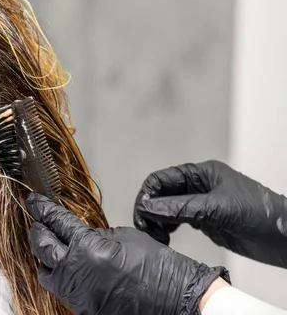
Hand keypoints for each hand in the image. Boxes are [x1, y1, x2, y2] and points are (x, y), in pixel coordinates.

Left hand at [26, 193, 228, 314]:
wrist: (176, 301)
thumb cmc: (156, 266)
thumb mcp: (123, 236)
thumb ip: (95, 234)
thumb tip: (77, 233)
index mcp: (86, 247)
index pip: (56, 222)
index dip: (42, 208)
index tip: (34, 201)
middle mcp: (75, 272)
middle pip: (41, 246)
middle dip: (38, 231)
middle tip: (38, 221)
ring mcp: (76, 293)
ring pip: (45, 272)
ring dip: (44, 257)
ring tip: (49, 245)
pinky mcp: (81, 308)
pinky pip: (60, 289)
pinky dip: (58, 275)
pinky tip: (65, 266)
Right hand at [134, 160, 286, 267]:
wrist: (285, 239)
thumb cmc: (261, 215)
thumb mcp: (217, 209)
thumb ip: (180, 208)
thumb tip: (148, 207)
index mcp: (201, 173)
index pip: (163, 178)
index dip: (148, 194)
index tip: (141, 212)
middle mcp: (199, 186)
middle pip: (162, 193)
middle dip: (150, 209)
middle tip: (145, 228)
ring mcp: (201, 204)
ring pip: (167, 208)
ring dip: (157, 220)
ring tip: (155, 235)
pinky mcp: (205, 221)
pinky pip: (177, 221)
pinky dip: (167, 228)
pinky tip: (166, 237)